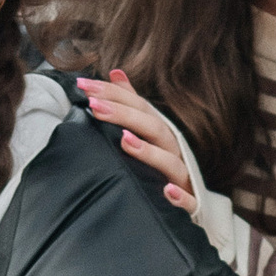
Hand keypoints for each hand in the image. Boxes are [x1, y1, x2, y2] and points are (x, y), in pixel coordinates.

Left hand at [80, 68, 196, 210]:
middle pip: (153, 128)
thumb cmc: (162, 165)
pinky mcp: (190, 203)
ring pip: (170, 161)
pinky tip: (166, 191)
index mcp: (162, 133)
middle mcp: (173, 150)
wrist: (191, 203)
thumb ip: (132, 104)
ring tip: (124, 140)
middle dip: (124, 115)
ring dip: (148, 152)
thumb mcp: (148, 132)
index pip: (139, 107)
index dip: (113, 94)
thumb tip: (115, 72)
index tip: (84, 86)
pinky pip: (188, 200)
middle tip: (94, 106)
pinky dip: (179, 196)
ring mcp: (182, 177)